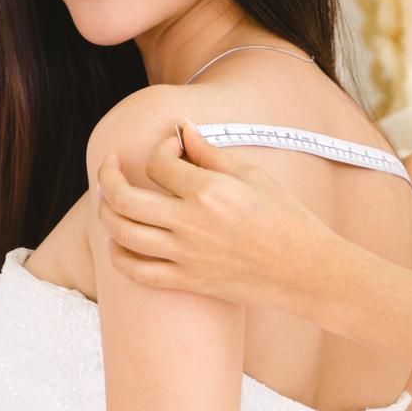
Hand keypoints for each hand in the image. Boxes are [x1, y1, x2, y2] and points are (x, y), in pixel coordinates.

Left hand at [97, 121, 343, 309]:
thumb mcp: (254, 177)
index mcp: (208, 191)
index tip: (173, 148)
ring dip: (106, 212)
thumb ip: (212, 153)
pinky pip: (137, 271)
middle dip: (109, 176)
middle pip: (123, 197)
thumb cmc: (288, 219)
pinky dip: (119, 255)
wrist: (305, 270)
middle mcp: (190, 223)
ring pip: (122, 232)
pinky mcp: (188, 281)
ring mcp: (185, 255)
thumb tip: (183, 129)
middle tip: (111, 166)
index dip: (161, 149)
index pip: (158, 162)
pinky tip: (119, 242)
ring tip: (110, 200)